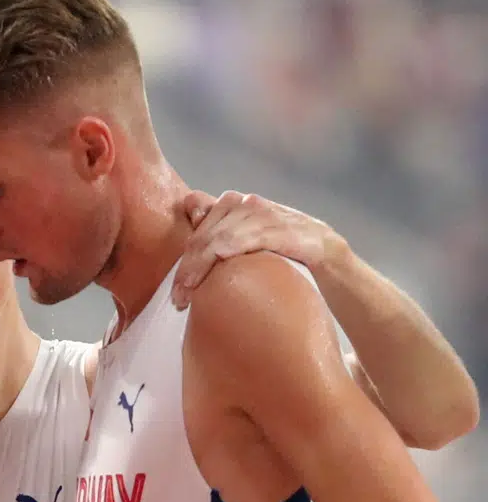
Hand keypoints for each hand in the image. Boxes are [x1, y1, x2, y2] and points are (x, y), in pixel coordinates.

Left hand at [173, 190, 350, 308]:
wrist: (324, 253)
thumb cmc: (276, 251)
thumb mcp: (241, 241)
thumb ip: (214, 236)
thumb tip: (182, 246)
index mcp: (230, 203)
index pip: (193, 212)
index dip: (181, 245)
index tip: (176, 281)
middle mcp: (243, 203)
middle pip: (202, 233)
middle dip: (186, 268)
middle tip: (177, 299)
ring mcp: (262, 213)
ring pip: (218, 238)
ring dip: (198, 268)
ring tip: (187, 297)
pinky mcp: (280, 228)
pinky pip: (245, 238)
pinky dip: (227, 250)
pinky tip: (215, 265)